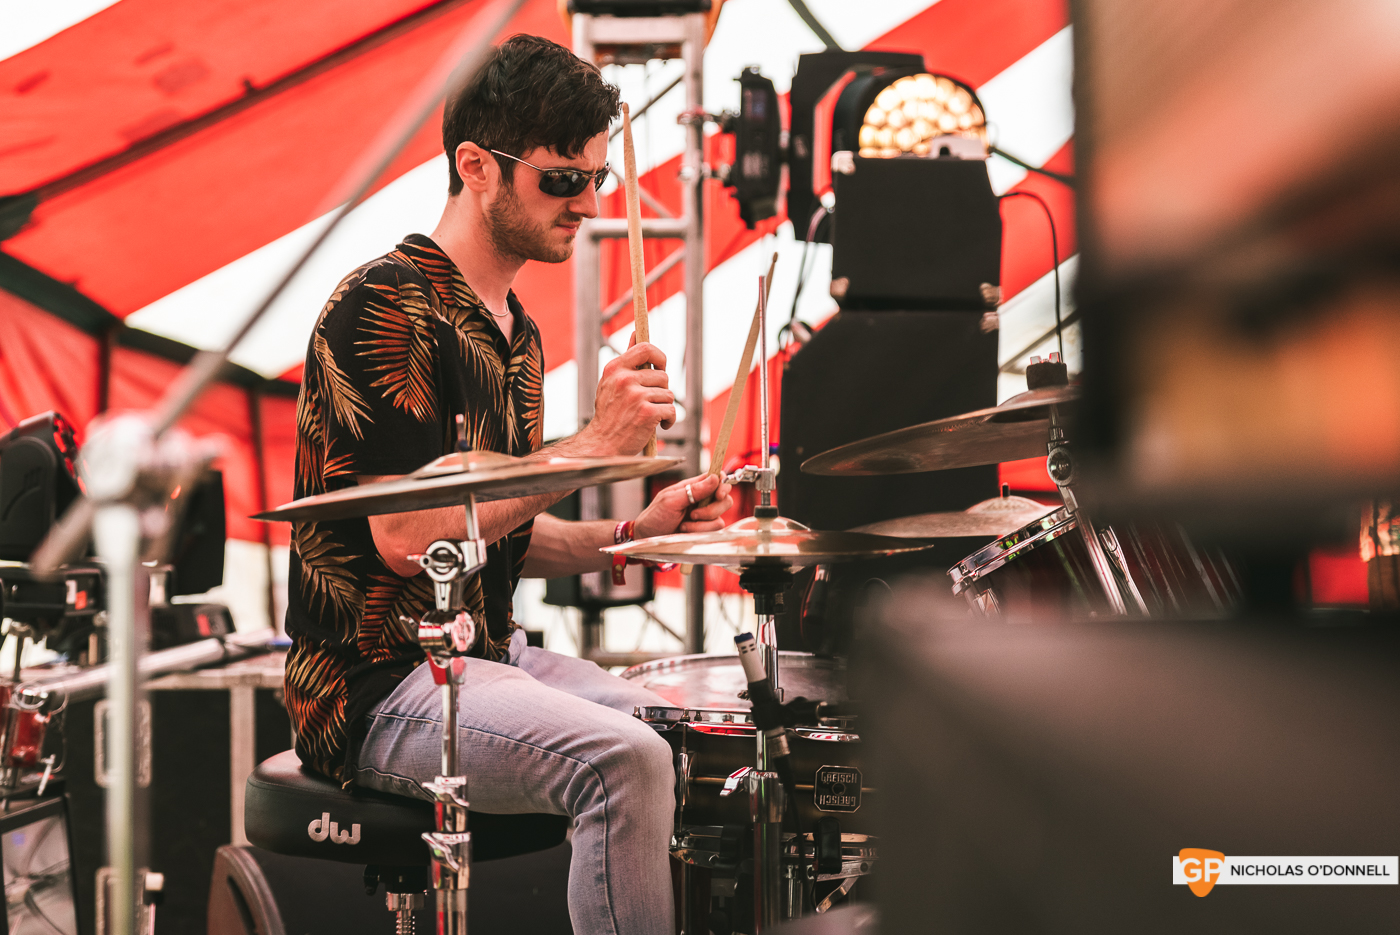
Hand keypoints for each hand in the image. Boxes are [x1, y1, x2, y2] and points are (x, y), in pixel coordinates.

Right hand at [578, 341, 674, 455]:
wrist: (601, 446)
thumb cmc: (609, 416)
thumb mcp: (611, 383)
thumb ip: (626, 361)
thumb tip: (636, 332)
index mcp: (615, 369)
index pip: (646, 348)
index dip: (659, 357)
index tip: (660, 368)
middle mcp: (624, 379)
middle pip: (662, 376)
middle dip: (661, 391)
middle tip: (650, 404)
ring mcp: (636, 395)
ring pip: (668, 394)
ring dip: (664, 407)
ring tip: (650, 417)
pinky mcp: (647, 412)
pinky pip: (671, 411)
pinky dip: (668, 421)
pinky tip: (658, 427)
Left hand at [634, 473, 732, 538]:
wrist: (648, 538)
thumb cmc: (655, 516)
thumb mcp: (670, 500)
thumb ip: (693, 490)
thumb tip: (715, 477)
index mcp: (693, 487)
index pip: (716, 478)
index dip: (723, 483)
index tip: (718, 493)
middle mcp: (702, 500)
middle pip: (725, 499)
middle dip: (713, 508)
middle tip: (694, 513)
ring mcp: (705, 516)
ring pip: (720, 516)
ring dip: (703, 522)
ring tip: (684, 523)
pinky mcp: (704, 530)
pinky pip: (714, 529)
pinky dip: (700, 531)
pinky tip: (685, 530)